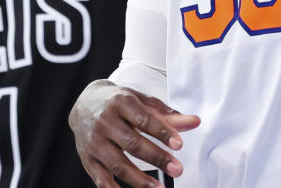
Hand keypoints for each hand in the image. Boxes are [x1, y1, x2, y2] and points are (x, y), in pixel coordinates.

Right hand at [69, 79, 199, 187]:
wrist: (84, 103)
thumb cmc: (119, 102)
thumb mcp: (142, 101)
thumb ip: (167, 114)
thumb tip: (195, 122)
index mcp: (121, 102)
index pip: (144, 119)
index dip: (162, 132)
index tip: (179, 145)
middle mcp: (105, 121)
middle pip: (132, 143)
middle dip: (156, 158)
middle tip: (178, 170)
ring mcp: (94, 141)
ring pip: (117, 164)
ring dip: (139, 179)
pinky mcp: (87, 158)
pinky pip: (100, 178)